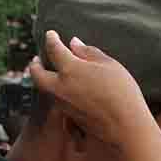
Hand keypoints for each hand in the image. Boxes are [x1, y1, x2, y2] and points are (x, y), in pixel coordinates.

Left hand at [29, 31, 150, 146]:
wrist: (125, 126)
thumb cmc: (122, 92)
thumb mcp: (110, 65)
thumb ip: (89, 52)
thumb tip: (74, 43)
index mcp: (70, 69)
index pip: (54, 49)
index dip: (51, 39)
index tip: (51, 34)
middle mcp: (61, 86)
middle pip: (37, 74)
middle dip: (34, 65)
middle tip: (36, 60)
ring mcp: (63, 103)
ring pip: (45, 89)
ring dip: (43, 79)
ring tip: (49, 74)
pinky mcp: (69, 116)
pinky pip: (55, 100)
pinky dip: (54, 92)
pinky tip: (64, 90)